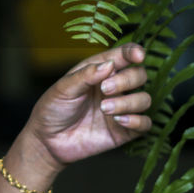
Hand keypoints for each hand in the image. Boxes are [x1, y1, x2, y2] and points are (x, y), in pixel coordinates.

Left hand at [19, 43, 151, 170]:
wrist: (48, 140)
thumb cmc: (54, 108)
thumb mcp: (63, 88)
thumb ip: (86, 75)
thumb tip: (109, 64)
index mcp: (101, 71)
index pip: (124, 56)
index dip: (134, 52)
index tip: (138, 56)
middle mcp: (116, 88)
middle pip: (140, 75)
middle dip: (126, 80)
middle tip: (105, 89)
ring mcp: (121, 109)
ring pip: (144, 99)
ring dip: (128, 102)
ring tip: (104, 109)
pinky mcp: (125, 130)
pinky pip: (145, 124)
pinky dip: (137, 121)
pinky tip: (118, 121)